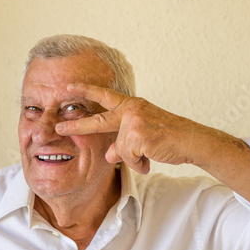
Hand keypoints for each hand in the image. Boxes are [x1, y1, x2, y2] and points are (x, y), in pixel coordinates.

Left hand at [55, 83, 207, 173]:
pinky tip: (152, 157)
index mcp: (131, 106)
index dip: (86, 90)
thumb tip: (107, 155)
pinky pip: (130, 158)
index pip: (105, 95)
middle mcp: (131, 111)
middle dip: (76, 126)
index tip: (69, 87)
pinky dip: (140, 163)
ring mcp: (134, 123)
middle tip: (57, 127)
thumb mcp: (142, 135)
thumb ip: (121, 142)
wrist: (191, 140)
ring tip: (151, 153)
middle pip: (98, 121)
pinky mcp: (138, 136)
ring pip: (120, 149)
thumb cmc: (168, 136)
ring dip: (135, 157)